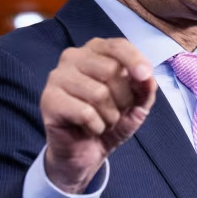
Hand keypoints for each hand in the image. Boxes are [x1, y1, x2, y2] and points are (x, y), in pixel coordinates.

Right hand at [40, 38, 156, 193]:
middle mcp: (73, 58)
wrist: (84, 152)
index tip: (145, 76)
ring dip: (110, 117)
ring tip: (102, 122)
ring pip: (99, 93)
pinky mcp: (49, 100)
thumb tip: (147, 79)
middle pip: (111, 70)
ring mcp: (57, 77)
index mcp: (94, 51)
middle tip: (115, 112)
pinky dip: (96, 127)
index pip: (117, 46)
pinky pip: (85, 113)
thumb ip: (144, 89)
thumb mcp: (135, 105)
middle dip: (123, 99)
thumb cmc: (108, 120)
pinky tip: (88, 128)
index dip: (134, 60)